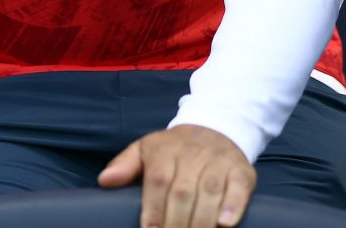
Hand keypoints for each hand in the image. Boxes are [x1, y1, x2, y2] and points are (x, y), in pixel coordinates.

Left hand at [97, 124, 255, 227]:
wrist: (214, 127)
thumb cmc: (174, 149)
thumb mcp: (146, 150)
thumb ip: (125, 165)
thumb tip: (104, 180)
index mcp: (165, 149)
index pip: (158, 180)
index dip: (153, 209)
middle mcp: (193, 153)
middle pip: (183, 191)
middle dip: (176, 222)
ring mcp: (219, 161)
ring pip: (210, 192)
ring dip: (202, 221)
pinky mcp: (241, 170)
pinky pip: (239, 188)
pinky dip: (233, 207)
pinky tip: (224, 225)